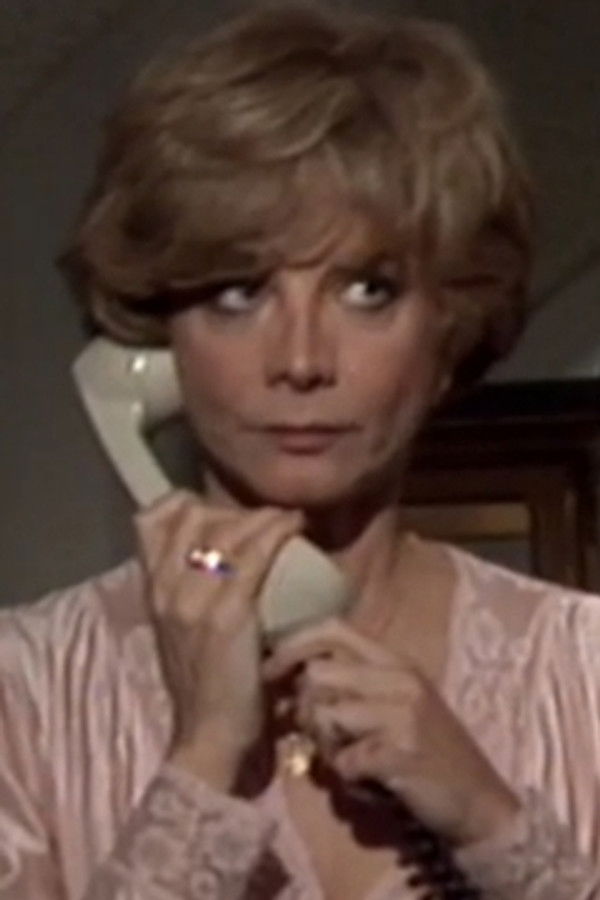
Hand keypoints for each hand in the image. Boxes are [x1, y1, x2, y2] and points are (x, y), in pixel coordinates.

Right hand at [135, 490, 302, 788]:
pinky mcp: (226, 615)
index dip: (182, 506)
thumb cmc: (202, 686)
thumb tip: (216, 564)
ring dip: (263, 517)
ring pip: (227, 534)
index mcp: (153, 592)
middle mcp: (167, 589)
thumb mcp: (181, 632)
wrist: (206, 736)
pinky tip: (295, 526)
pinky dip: (276, 534)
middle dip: (230, 510)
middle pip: (190, 518)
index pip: (149, 524)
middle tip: (264, 519)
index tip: (215, 510)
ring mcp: (194, 601)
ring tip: (287, 518)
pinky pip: (253, 558)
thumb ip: (187, 596)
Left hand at [264, 618, 519, 844]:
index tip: (269, 671)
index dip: (293, 644)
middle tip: (320, 738)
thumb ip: (355, 683)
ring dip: (326, 748)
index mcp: (395, 661)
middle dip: (306, 710)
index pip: (332, 629)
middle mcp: (400, 678)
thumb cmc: (430, 753)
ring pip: (325, 716)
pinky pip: (344, 761)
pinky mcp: (402, 752)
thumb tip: (296, 676)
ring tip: (348, 762)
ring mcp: (404, 713)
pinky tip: (368, 783)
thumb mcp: (397, 704)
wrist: (480, 802)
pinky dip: (348, 778)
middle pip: (318, 675)